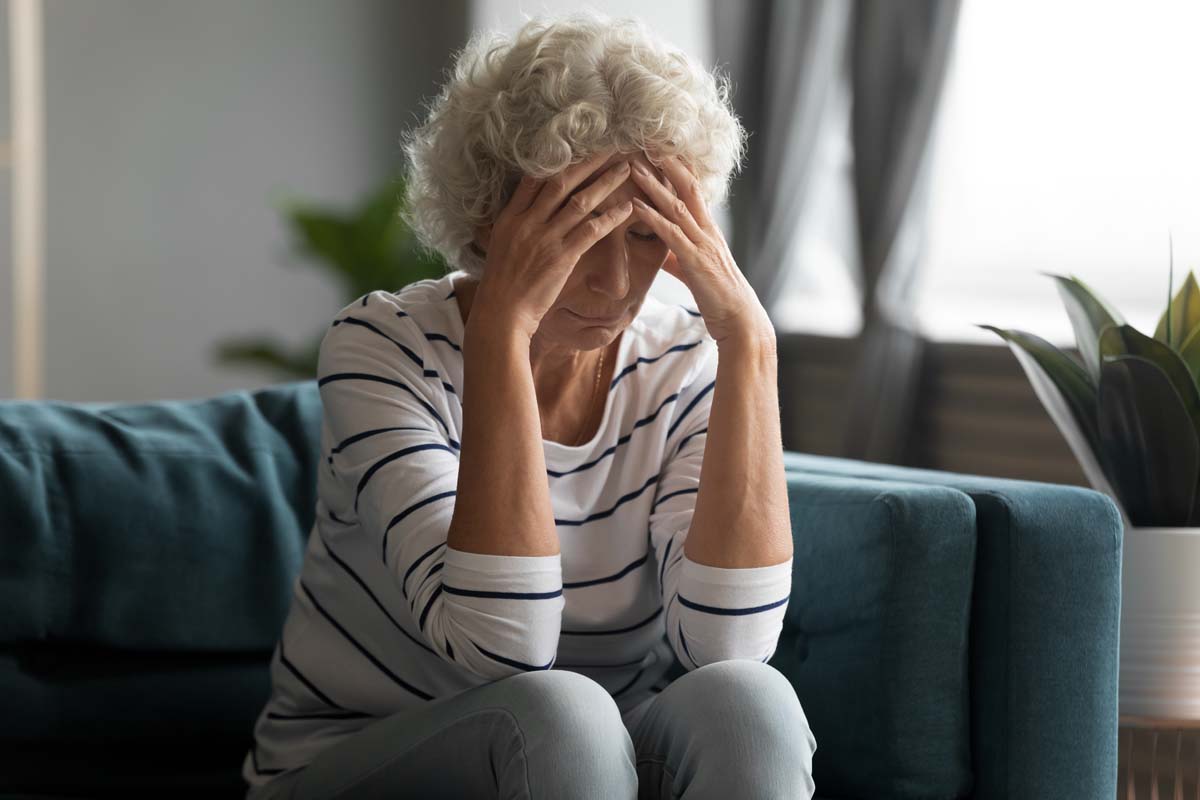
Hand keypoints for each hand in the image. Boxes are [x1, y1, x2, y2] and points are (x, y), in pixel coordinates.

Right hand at [470, 146, 634, 340]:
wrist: (501, 312)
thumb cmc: (502, 284)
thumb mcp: (500, 245)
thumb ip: (515, 225)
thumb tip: (528, 211)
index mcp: (510, 217)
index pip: (534, 179)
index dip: (557, 160)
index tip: (579, 146)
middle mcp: (527, 222)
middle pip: (561, 181)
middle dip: (588, 162)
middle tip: (611, 147)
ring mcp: (545, 238)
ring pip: (580, 202)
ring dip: (606, 183)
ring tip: (626, 169)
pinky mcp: (561, 257)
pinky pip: (591, 231)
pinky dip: (611, 217)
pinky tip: (627, 207)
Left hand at [629, 154, 772, 346]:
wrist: (740, 319)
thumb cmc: (719, 298)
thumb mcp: (694, 272)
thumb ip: (677, 259)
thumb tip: (660, 253)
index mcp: (708, 231)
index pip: (692, 191)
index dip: (676, 169)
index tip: (659, 150)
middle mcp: (707, 231)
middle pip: (687, 187)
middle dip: (667, 164)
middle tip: (646, 141)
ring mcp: (702, 243)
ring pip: (676, 205)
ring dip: (653, 184)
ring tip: (634, 166)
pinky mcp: (695, 260)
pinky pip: (671, 233)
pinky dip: (651, 217)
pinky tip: (634, 205)